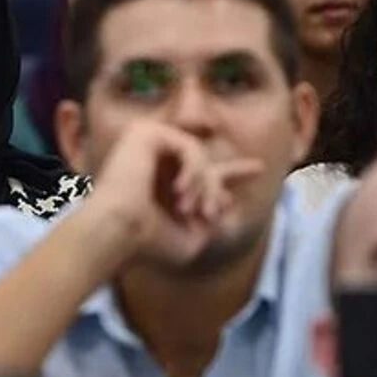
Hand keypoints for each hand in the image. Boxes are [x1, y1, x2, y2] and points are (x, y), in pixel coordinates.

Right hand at [86, 120, 264, 274]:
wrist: (117, 232)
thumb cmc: (148, 243)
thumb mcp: (192, 238)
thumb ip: (211, 220)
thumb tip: (227, 200)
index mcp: (162, 183)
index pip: (204, 171)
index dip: (234, 171)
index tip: (259, 168)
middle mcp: (154, 160)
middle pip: (205, 160)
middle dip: (218, 185)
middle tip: (214, 211)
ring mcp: (146, 143)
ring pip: (199, 155)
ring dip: (204, 185)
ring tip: (192, 209)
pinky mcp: (143, 133)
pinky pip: (189, 146)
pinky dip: (193, 169)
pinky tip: (181, 191)